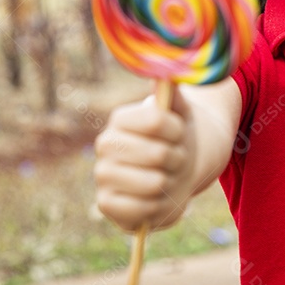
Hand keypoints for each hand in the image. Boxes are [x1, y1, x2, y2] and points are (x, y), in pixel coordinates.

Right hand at [94, 86, 195, 232]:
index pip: (156, 119)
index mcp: (121, 118)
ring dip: (170, 183)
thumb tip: (164, 76)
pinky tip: (154, 197)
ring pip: (154, 183)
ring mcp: (103, 175)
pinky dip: (159, 206)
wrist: (178, 171)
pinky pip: (143, 209)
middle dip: (177, 159)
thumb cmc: (178, 139)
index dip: (178, 130)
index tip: (179, 133)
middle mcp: (106, 144)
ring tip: (165, 176)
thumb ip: (174, 94)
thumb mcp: (182, 113)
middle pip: (159, 154)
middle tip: (174, 158)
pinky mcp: (105, 204)